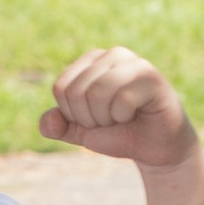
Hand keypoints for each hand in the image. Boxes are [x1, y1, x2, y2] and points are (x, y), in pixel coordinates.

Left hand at [40, 48, 194, 165]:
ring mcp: (134, 63)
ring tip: (122, 118)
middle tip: (110, 122)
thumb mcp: (81, 133)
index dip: (73, 115)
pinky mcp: (152, 77)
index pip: (61, 88)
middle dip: (89, 119)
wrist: (155, 149)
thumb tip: (48, 121)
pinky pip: (121, 100)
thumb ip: (57, 126)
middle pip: (77, 91)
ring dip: (106, 118)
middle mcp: (112, 55)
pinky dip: (124, 118)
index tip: (94, 120)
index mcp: (91, 61)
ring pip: (97, 92)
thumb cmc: (119, 135)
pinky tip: (137, 114)